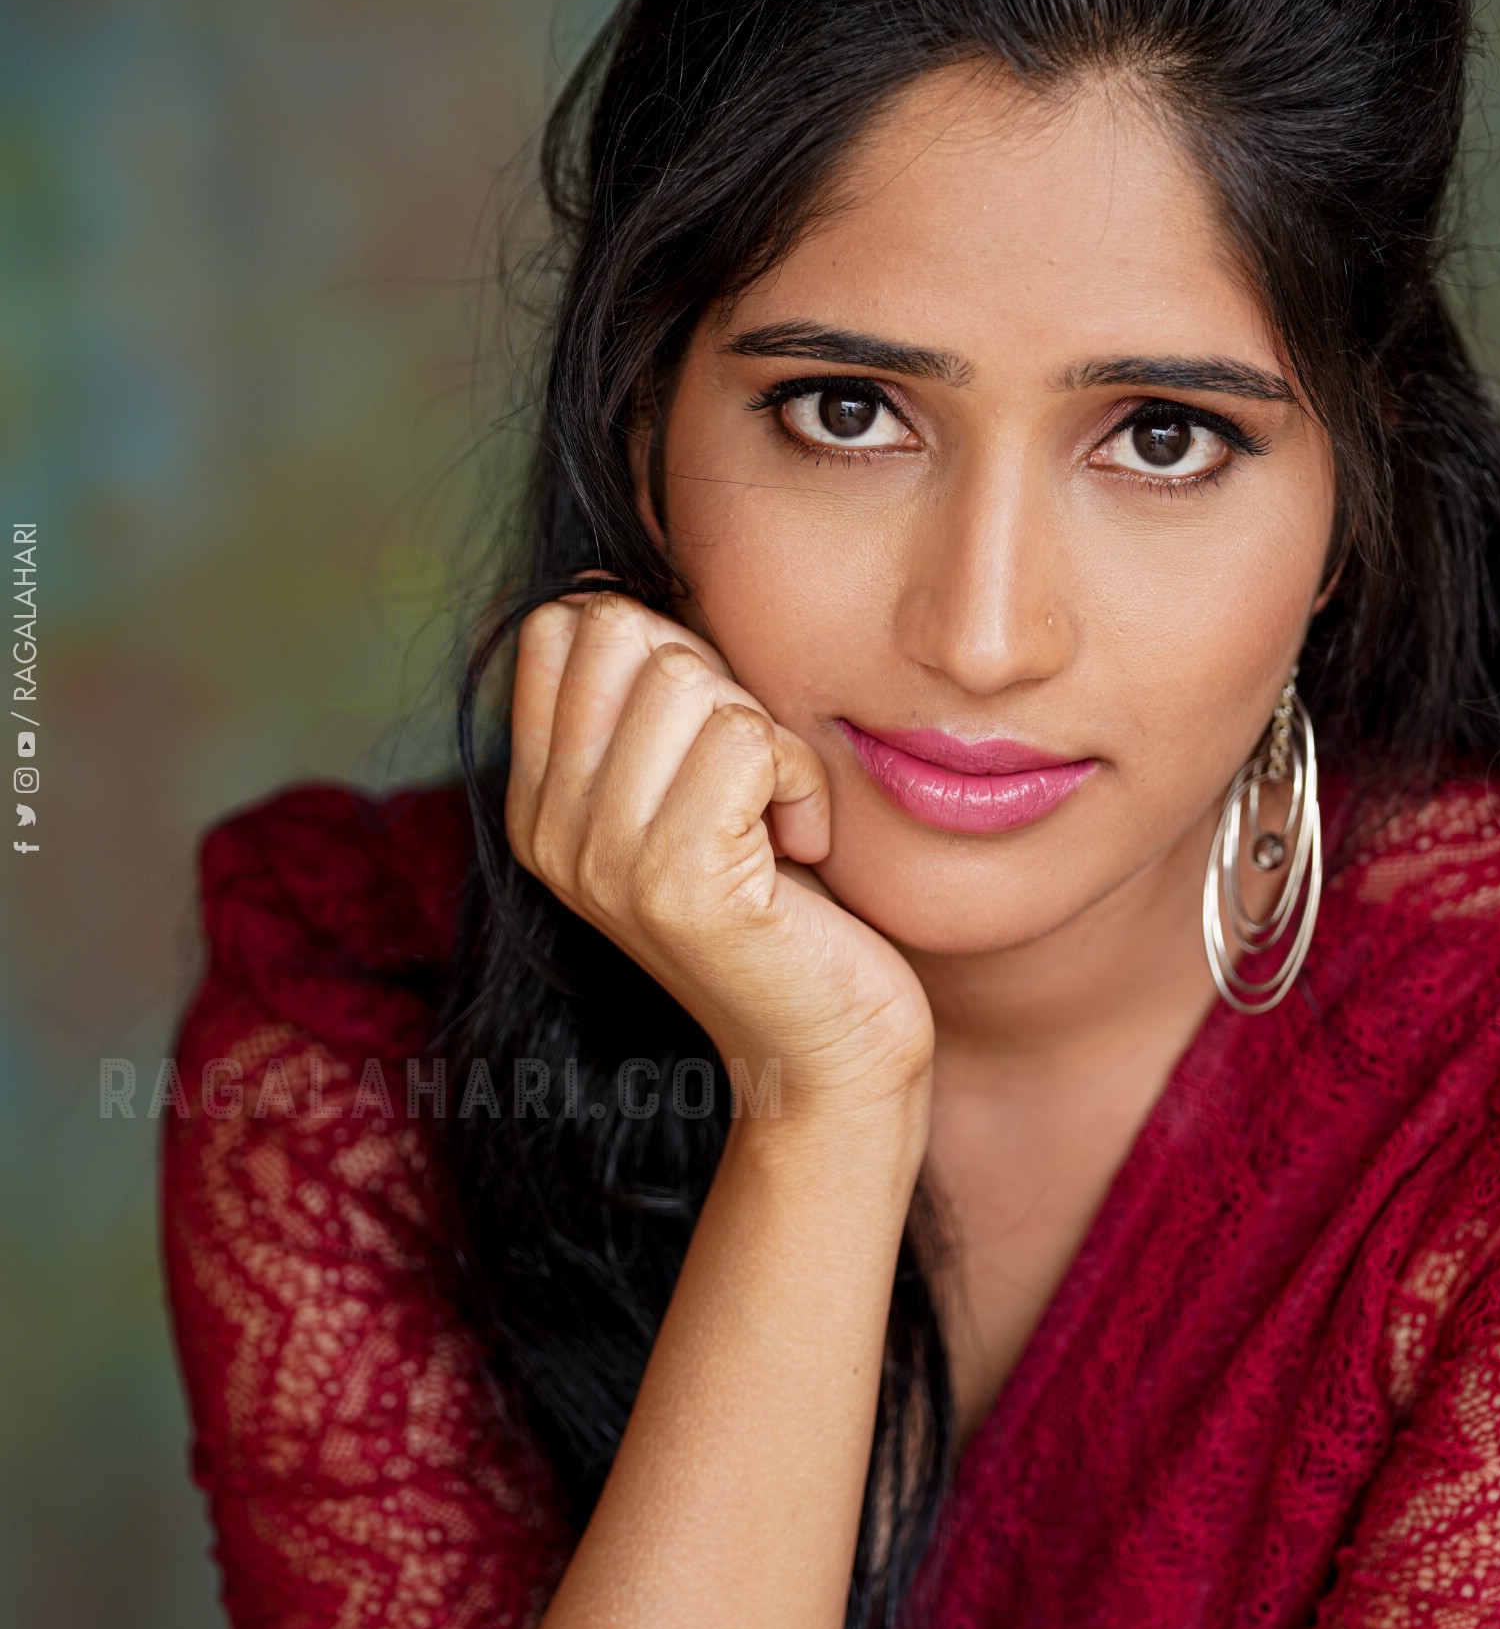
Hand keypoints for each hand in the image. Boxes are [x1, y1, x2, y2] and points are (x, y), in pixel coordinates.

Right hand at [506, 592, 933, 1127]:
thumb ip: (655, 698)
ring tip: (776, 825)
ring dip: (771, 740)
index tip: (715, 743)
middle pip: (628, 633)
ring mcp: (603, 857)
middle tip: (752, 784)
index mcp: (541, 799)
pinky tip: (800, 852)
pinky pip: (751, 741)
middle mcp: (551, 828)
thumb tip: (617, 575)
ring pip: (693, 681)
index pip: (567, 623)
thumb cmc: (790, 905)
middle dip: (721, 685)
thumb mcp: (701, 786)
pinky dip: (804, 782)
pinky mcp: (676, 882)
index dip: (668, 648)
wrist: (828, 1053)